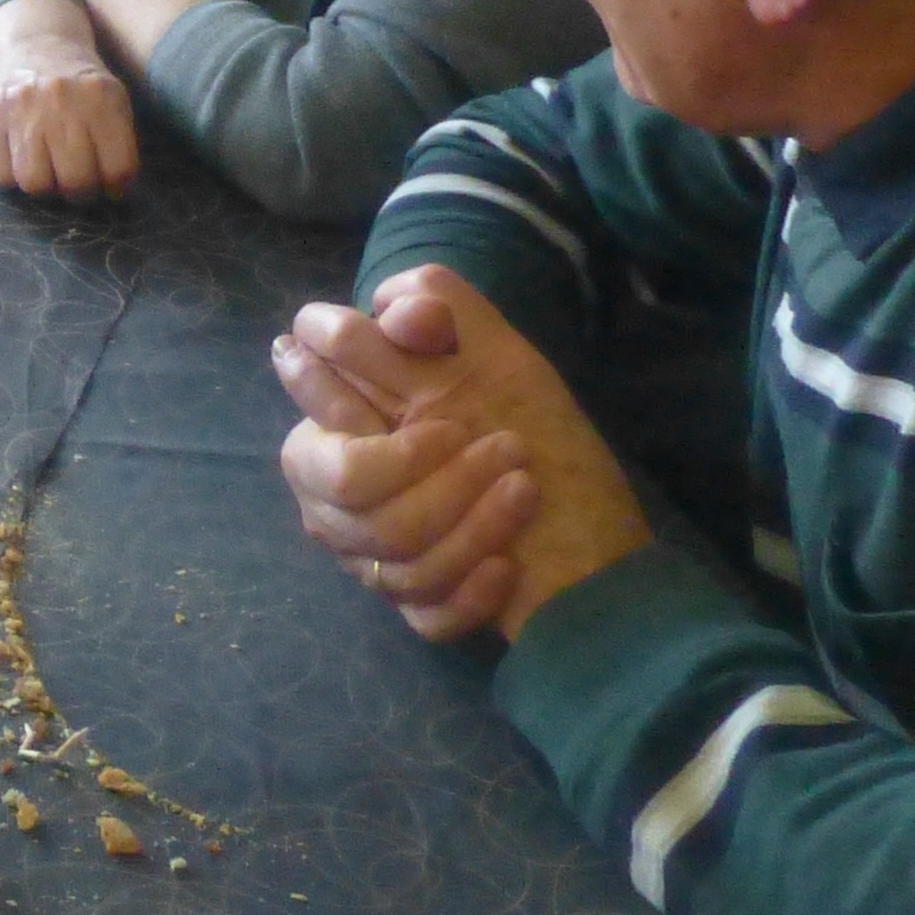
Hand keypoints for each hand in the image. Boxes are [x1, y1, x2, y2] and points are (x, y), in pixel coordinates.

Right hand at [0, 0, 141, 203]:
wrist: (36, 45)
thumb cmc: (81, 86)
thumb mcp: (113, 101)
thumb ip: (119, 143)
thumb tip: (112, 190)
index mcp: (100, 97)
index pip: (117, 166)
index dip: (117, 187)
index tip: (111, 186)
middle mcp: (59, 100)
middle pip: (75, 179)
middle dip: (80, 192)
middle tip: (78, 184)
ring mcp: (19, 107)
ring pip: (34, 182)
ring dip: (45, 186)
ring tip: (50, 172)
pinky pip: (0, 173)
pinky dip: (13, 176)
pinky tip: (23, 159)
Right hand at [273, 265, 653, 644]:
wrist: (598, 531)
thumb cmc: (537, 430)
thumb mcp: (500, 356)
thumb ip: (444, 311)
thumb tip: (397, 305)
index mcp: (337, 430)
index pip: (316, 435)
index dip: (384, 430)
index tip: (451, 425)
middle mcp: (337, 499)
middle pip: (351, 494)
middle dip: (436, 477)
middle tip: (504, 451)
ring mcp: (371, 558)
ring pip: (389, 553)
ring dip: (470, 523)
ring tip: (524, 491)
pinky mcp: (413, 607)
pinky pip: (421, 609)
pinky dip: (471, 590)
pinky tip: (508, 565)